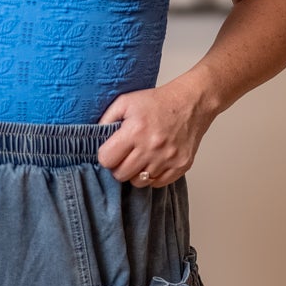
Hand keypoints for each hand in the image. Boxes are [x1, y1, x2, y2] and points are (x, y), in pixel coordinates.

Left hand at [95, 74, 213, 184]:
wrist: (191, 103)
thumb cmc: (158, 102)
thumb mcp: (125, 102)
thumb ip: (106, 119)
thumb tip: (93, 138)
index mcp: (135, 131)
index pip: (106, 160)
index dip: (106, 156)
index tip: (111, 151)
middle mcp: (151, 147)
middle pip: (121, 175)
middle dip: (119, 166)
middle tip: (125, 156)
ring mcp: (168, 159)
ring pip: (139, 182)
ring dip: (136, 172)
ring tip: (140, 158)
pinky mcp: (181, 166)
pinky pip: (157, 183)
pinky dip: (153, 176)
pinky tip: (153, 161)